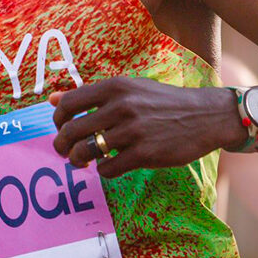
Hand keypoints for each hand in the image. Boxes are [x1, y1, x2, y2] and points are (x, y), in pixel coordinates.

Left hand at [49, 76, 240, 176]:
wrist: (205, 115)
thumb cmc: (162, 102)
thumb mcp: (129, 88)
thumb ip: (91, 94)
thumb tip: (53, 99)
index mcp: (115, 87)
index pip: (68, 104)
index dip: (58, 120)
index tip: (61, 128)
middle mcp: (121, 106)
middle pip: (71, 131)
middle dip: (61, 146)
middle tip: (65, 151)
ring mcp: (132, 131)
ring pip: (86, 152)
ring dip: (78, 161)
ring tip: (82, 162)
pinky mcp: (145, 154)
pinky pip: (108, 168)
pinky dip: (103, 170)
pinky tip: (110, 164)